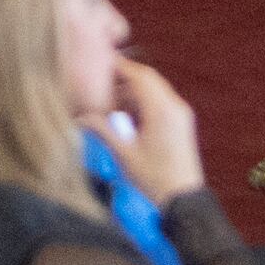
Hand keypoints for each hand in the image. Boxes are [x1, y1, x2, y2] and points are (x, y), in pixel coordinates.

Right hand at [104, 57, 205, 204]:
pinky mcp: (182, 124)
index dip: (120, 66)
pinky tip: (130, 117)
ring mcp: (181, 115)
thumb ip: (103, 131)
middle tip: (103, 85)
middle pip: (148, 79)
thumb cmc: (155, 179)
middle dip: (125, 79)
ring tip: (113, 105)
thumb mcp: (124, 155)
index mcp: (162, 110)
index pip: (139, 76)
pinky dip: (145, 103)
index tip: (102, 63)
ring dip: (135, 92)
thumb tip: (80, 118)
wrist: (184, 200)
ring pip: (156, 90)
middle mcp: (175, 107)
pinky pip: (162, 102)